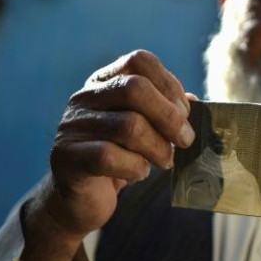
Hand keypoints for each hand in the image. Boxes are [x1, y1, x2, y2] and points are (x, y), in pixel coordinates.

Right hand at [39, 50, 195, 239]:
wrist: (81, 200)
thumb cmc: (120, 160)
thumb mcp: (146, 129)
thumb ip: (167, 111)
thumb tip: (193, 102)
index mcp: (105, 82)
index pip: (139, 60)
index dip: (169, 84)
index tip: (185, 113)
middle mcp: (85, 97)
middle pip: (134, 88)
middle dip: (169, 117)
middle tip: (185, 140)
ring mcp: (73, 126)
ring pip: (128, 126)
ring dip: (158, 148)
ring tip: (165, 161)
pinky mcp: (67, 156)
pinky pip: (109, 156)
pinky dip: (135, 167)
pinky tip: (139, 173)